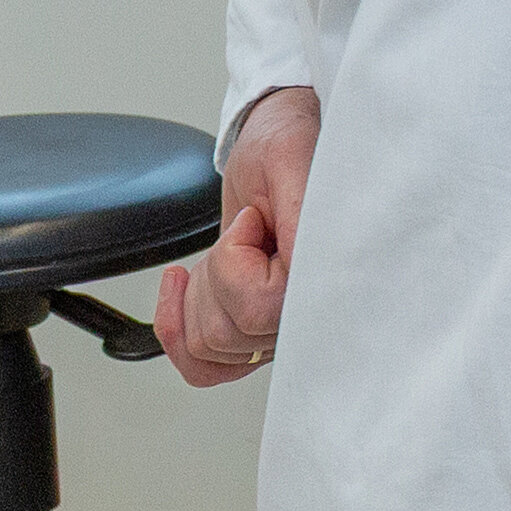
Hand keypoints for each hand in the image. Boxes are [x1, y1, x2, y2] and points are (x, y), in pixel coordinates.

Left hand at [161, 84, 314, 386]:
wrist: (278, 142)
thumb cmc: (289, 145)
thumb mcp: (287, 162)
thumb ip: (297, 217)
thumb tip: (302, 270)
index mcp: (331, 274)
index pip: (261, 310)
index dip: (238, 263)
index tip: (253, 219)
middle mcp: (312, 311)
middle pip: (228, 334)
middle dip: (216, 273)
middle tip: (248, 228)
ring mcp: (282, 326)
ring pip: (209, 348)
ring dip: (201, 292)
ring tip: (231, 248)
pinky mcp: (255, 328)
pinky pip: (204, 368)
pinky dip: (179, 331)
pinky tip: (184, 291)